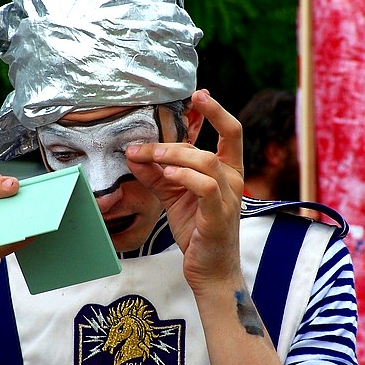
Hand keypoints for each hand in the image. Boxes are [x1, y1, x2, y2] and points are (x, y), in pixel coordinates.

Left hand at [125, 90, 244, 292]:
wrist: (209, 269)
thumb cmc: (196, 229)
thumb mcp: (173, 195)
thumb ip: (156, 174)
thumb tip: (132, 153)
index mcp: (227, 172)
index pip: (231, 132)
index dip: (217, 111)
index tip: (198, 94)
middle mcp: (232, 181)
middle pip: (212, 144)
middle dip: (180, 135)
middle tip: (144, 143)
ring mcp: (228, 198)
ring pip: (206, 161)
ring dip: (174, 155)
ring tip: (150, 156)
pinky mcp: (217, 216)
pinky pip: (204, 187)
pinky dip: (184, 176)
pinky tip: (167, 176)